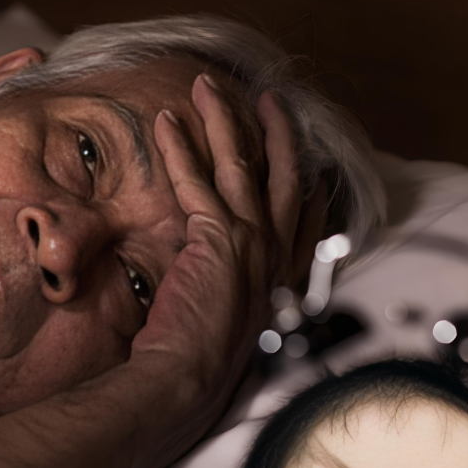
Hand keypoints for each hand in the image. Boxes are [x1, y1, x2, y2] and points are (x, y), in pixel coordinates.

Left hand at [130, 73, 301, 452]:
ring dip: (222, 119)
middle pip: (283, 174)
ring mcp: (251, 245)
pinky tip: (166, 121)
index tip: (297, 148)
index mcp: (281, 272)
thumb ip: (231, 283)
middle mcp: (275, 254)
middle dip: (273, 129)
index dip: (299, 173)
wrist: (188, 382)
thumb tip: (212, 269)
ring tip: (205, 85)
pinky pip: (197, 182)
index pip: (302, 212)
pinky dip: (179, 147)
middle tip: (263, 96)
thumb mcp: (228, 316)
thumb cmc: (201, 359)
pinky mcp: (217, 240)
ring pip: (241, 165)